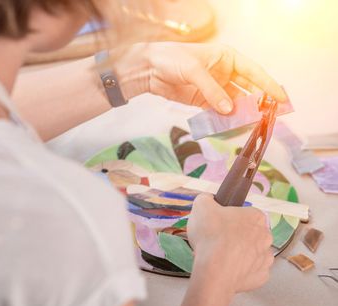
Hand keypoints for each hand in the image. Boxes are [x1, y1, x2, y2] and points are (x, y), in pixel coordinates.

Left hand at [116, 42, 286, 113]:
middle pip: (247, 90)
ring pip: (234, 102)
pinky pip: (218, 111)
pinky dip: (225, 118)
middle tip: (269, 116)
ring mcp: (214, 87)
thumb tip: (229, 109)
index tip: (281, 98)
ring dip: (242, 113)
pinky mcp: (202, 100)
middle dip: (258, 103)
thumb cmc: (170, 58)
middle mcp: (224, 72)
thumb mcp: (193, 70)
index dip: (269, 85)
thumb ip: (212, 90)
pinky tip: (231, 125)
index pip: (254, 72)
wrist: (148, 69)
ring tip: (251, 124)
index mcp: (227, 57)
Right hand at [186, 194, 273, 292]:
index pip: (245, 214)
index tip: (218, 224)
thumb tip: (208, 199)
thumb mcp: (201, 206)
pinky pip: (251, 271)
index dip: (229, 218)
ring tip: (220, 258)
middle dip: (236, 237)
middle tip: (217, 241)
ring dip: (239, 254)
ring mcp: (266, 258)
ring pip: (252, 253)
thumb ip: (206, 199)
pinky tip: (227, 269)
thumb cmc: (211, 236)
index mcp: (256, 216)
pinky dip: (241, 271)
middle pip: (250, 234)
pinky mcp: (261, 277)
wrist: (214, 271)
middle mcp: (266, 236)